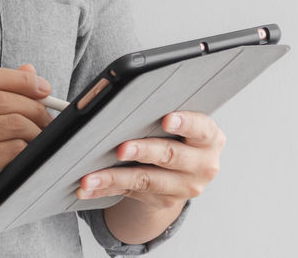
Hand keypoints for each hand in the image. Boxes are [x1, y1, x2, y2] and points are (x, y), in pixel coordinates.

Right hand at [0, 64, 53, 223]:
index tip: (41, 87)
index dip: (19, 79)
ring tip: (40, 134)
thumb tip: (29, 72)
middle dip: (33, 106)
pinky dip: (25, 149)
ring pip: (9, 123)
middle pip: (1, 99)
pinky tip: (27, 152)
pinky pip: (9, 149)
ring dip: (34, 128)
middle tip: (46, 116)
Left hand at [76, 111, 224, 209]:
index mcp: (209, 137)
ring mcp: (185, 187)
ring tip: (90, 176)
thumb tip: (126, 96)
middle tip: (120, 149)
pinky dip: (106, 189)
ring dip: (114, 177)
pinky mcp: (164, 201)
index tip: (166, 119)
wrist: (183, 168)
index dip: (185, 123)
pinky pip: (130, 193)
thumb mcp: (180, 118)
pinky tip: (88, 187)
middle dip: (143, 151)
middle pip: (171, 156)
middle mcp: (203, 165)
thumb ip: (163, 107)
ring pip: (146, 180)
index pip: (201, 128)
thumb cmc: (176, 131)